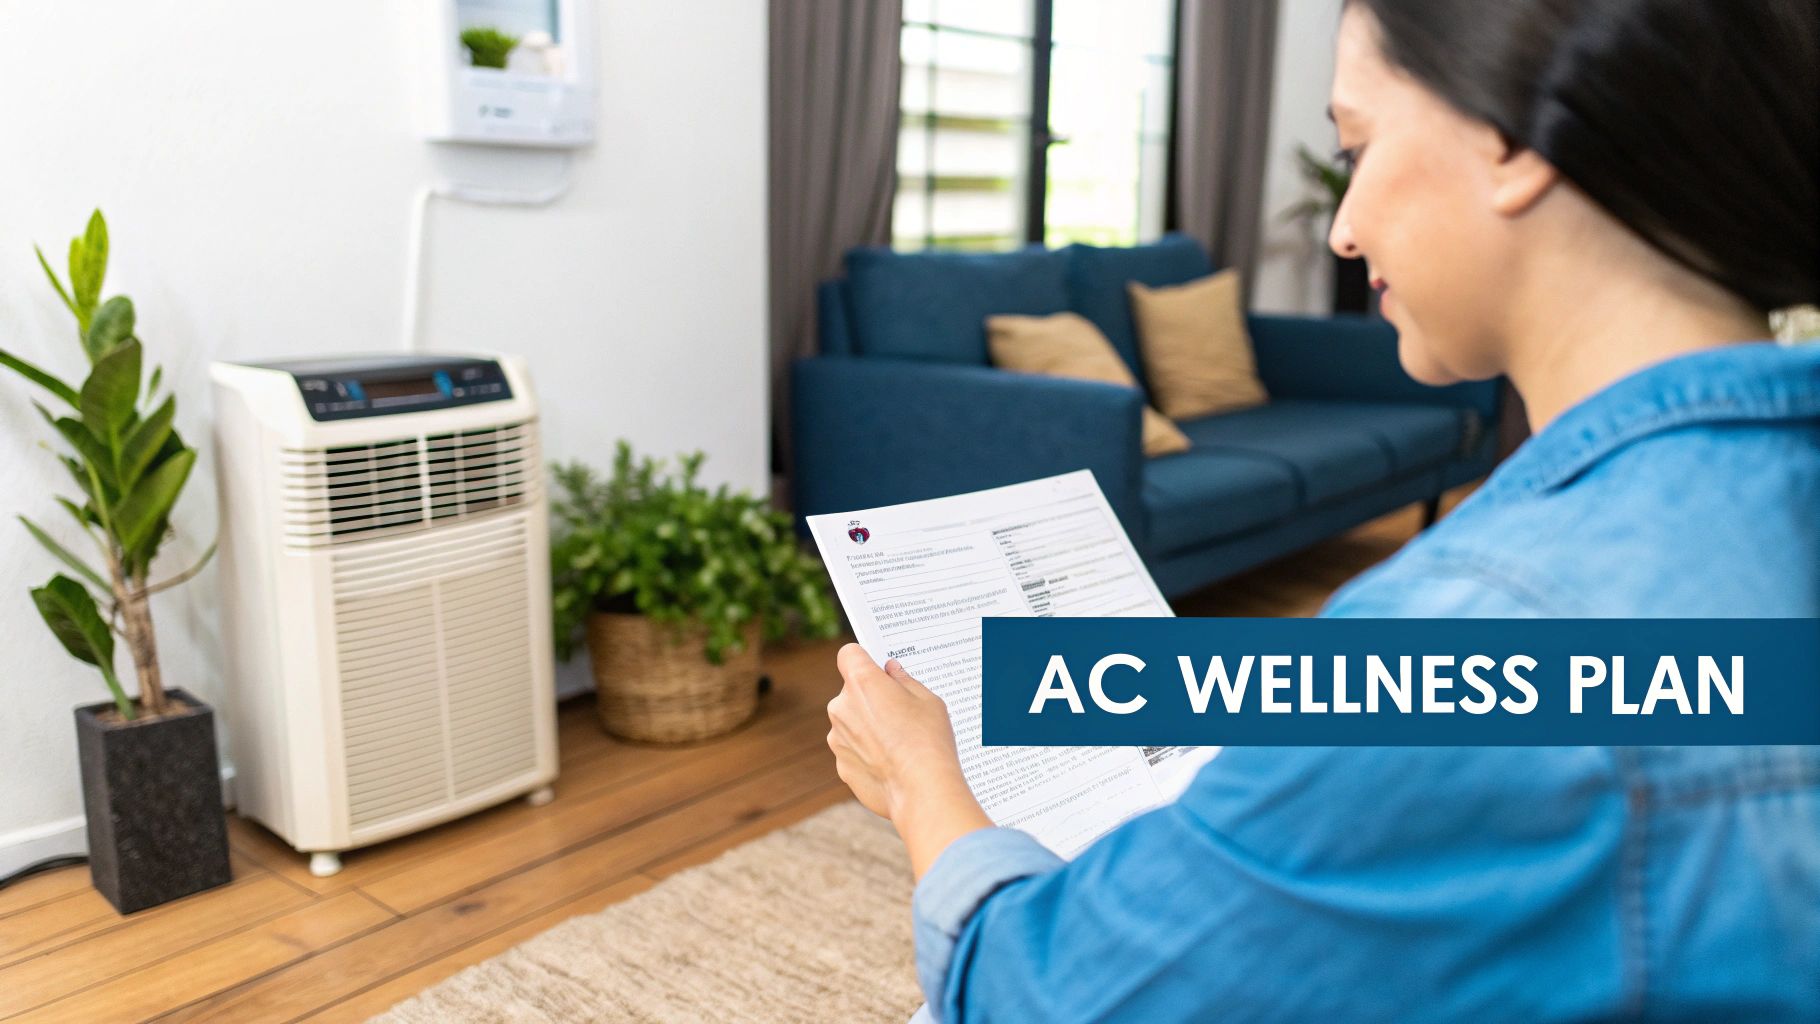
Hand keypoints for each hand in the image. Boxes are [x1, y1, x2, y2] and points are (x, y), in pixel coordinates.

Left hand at [827, 643, 992, 878]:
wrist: (922, 791)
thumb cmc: (929, 741)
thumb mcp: (928, 700)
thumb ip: (904, 681)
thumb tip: (891, 671)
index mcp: (862, 682)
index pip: (849, 654)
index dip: (864, 659)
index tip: (879, 669)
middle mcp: (841, 707)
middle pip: (851, 691)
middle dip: (870, 697)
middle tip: (899, 712)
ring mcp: (837, 738)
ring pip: (850, 722)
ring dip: (866, 726)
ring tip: (898, 742)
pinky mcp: (841, 765)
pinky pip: (852, 749)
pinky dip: (866, 753)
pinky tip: (891, 763)